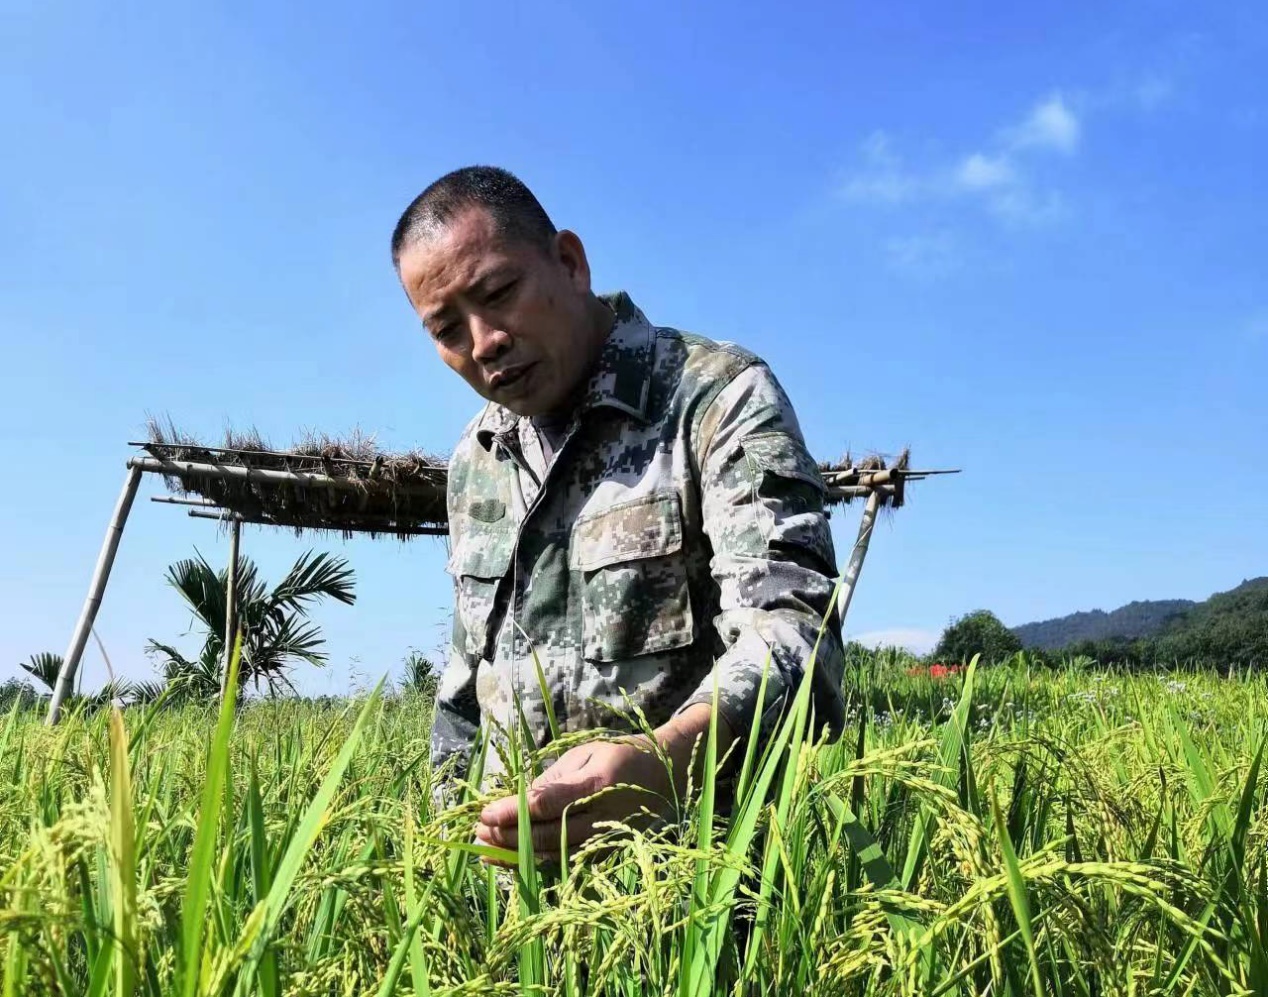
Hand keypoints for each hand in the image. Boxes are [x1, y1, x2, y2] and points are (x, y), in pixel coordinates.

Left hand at [474, 704, 730, 863]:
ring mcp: (605, 839)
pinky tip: (512, 862)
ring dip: (516, 856)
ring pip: (554, 855)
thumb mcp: (586, 754)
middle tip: (477, 834)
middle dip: (507, 837)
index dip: (512, 811)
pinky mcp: (605, 854)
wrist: (663, 778)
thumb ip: (554, 778)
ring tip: (485, 851)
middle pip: (546, 834)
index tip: (484, 812)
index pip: (545, 803)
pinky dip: (537, 864)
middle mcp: (602, 816)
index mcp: (597, 783)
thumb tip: (518, 798)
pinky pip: (566, 864)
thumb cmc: (618, 757)